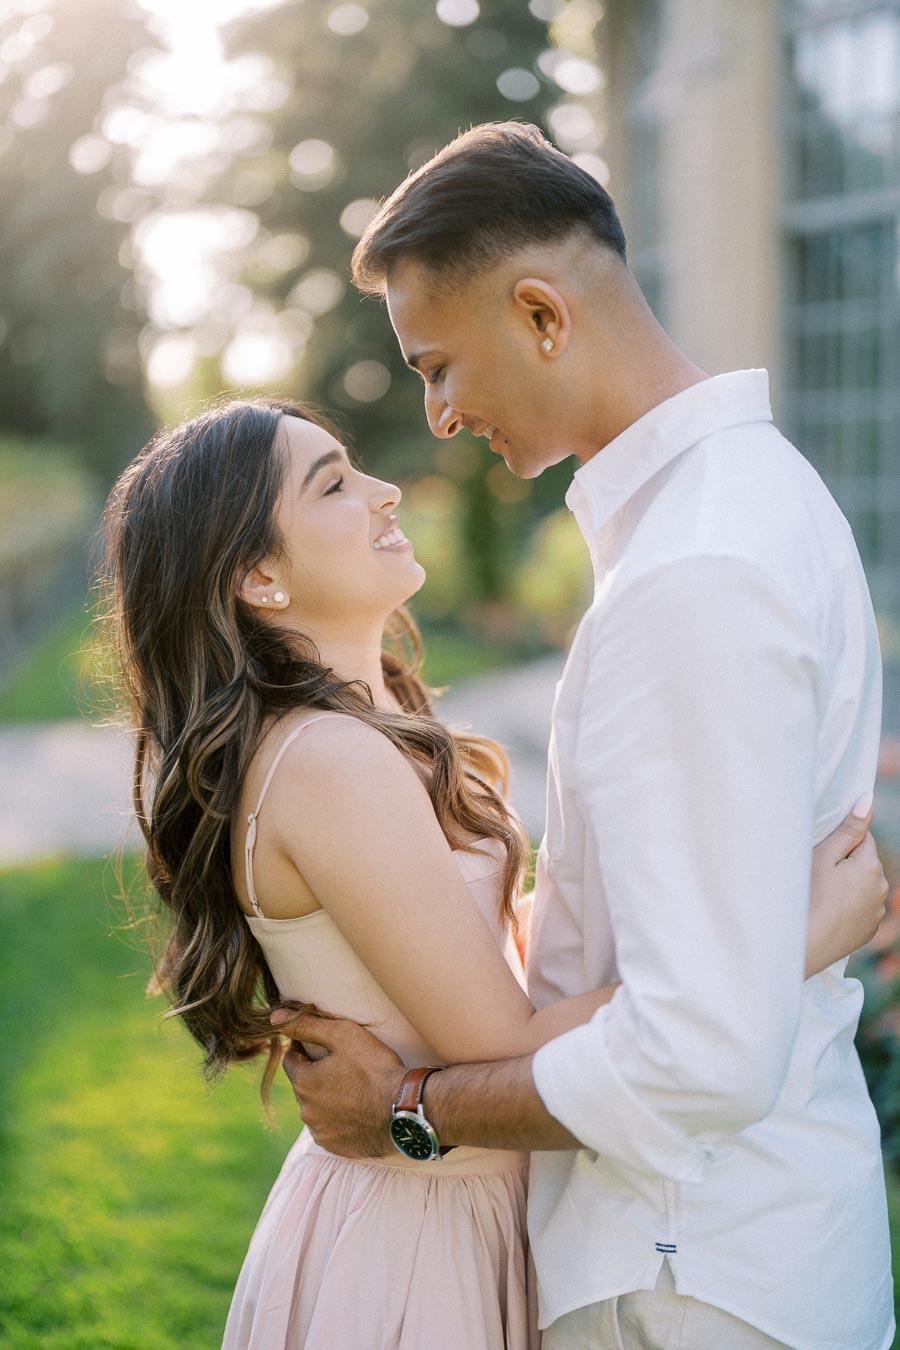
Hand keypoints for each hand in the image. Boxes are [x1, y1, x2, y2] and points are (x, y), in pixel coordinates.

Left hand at [274, 1009, 406, 1157]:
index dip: (304, 1049)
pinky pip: (330, 1128)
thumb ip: (306, 1025)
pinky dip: (338, 1119)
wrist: (404, 1110)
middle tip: (343, 1065)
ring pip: (316, 1108)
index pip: (291, 1060)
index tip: (323, 1045)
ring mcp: (321, 1132)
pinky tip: (356, 1110)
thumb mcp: (342, 1035)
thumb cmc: (374, 1068)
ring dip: (326, 1098)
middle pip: (304, 1085)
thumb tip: (275, 1017)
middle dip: (316, 1074)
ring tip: (352, 1088)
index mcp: (304, 1082)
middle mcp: (306, 1111)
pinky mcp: (336, 1147)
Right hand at [807, 795, 888, 976]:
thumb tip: (869, 800)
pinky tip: (826, 912)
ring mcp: (877, 913)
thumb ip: (849, 829)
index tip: (820, 854)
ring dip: (848, 885)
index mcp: (871, 867)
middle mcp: (882, 890)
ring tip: (820, 896)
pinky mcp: (869, 931)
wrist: (800, 947)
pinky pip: (861, 908)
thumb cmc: (805, 896)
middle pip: (864, 863)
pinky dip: (848, 906)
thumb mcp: (822, 856)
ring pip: (863, 886)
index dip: (840, 843)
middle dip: (846, 864)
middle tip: (816, 875)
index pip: (862, 838)